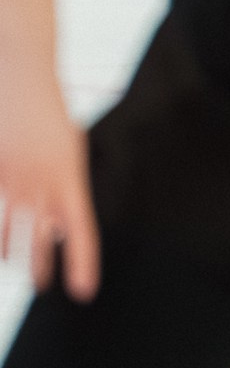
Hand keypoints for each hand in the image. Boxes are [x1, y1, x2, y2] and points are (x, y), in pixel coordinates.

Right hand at [0, 75, 98, 301]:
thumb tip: (54, 227)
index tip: (84, 291)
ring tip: (13, 267)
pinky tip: (0, 247)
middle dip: (41, 265)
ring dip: (12, 250)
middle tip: (42, 288)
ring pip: (11, 228)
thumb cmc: (50, 114)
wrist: (23, 75)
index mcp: (70, 175)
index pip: (80, 229)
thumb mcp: (67, 149)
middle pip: (42, 238)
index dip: (81, 261)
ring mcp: (13, 178)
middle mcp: (41, 181)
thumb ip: (62, 187)